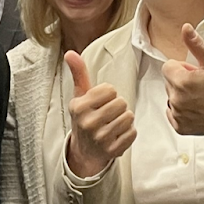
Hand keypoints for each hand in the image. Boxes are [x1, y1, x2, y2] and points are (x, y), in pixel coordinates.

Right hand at [65, 52, 134, 177]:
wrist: (84, 151)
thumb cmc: (84, 118)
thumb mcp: (79, 96)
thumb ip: (79, 74)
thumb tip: (70, 53)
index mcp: (79, 107)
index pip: (110, 90)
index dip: (108, 95)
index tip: (100, 103)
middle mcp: (88, 123)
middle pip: (122, 102)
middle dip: (118, 107)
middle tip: (108, 115)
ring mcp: (100, 139)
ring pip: (129, 117)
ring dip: (124, 119)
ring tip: (112, 124)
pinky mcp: (112, 151)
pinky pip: (132, 133)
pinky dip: (128, 133)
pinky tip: (116, 135)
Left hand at [163, 25, 203, 148]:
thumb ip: (196, 45)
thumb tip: (186, 29)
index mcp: (181, 81)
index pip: (168, 66)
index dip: (182, 67)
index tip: (195, 73)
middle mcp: (175, 98)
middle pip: (169, 81)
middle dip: (181, 80)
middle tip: (200, 85)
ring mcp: (177, 114)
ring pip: (171, 97)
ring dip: (181, 95)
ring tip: (200, 97)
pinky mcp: (178, 126)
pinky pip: (173, 113)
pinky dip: (182, 111)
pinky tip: (197, 109)